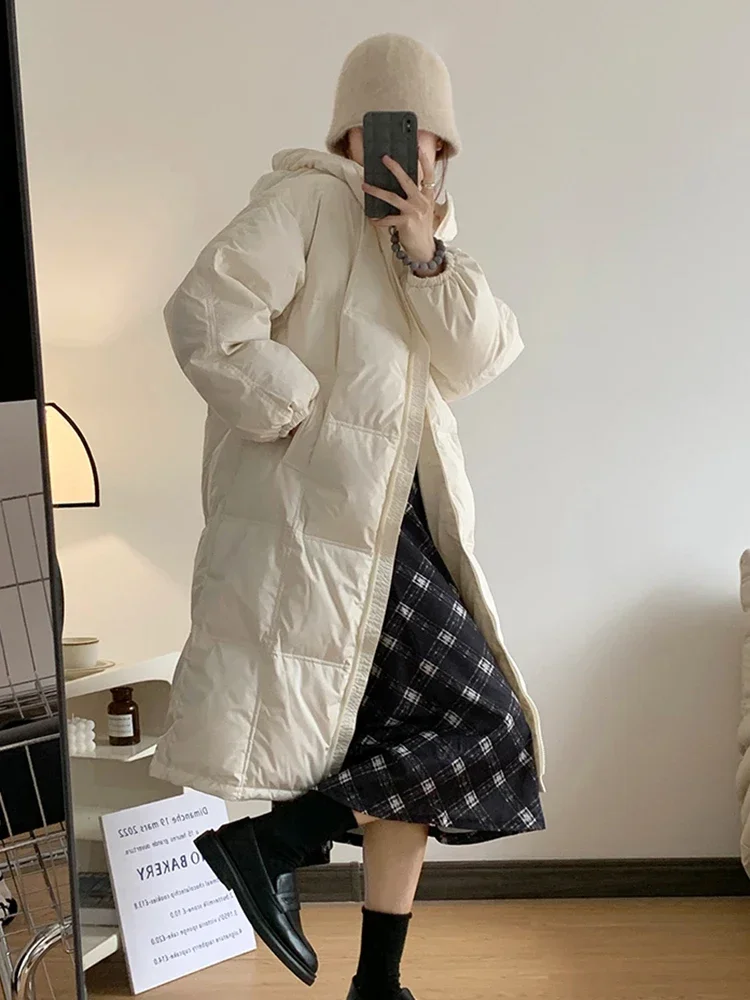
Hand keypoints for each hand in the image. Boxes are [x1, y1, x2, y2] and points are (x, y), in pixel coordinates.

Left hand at [363, 148, 436, 263]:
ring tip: (364, 186)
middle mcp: (422, 202)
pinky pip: (387, 219)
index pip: (429, 175)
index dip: (424, 161)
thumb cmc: (421, 229)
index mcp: (427, 197)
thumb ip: (416, 198)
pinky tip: (371, 218)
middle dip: (395, 168)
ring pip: (392, 197)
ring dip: (376, 191)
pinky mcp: (406, 223)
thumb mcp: (423, 210)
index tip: (417, 147)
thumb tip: (400, 186)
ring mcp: (414, 212)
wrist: (424, 250)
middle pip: (407, 181)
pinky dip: (378, 219)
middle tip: (384, 158)